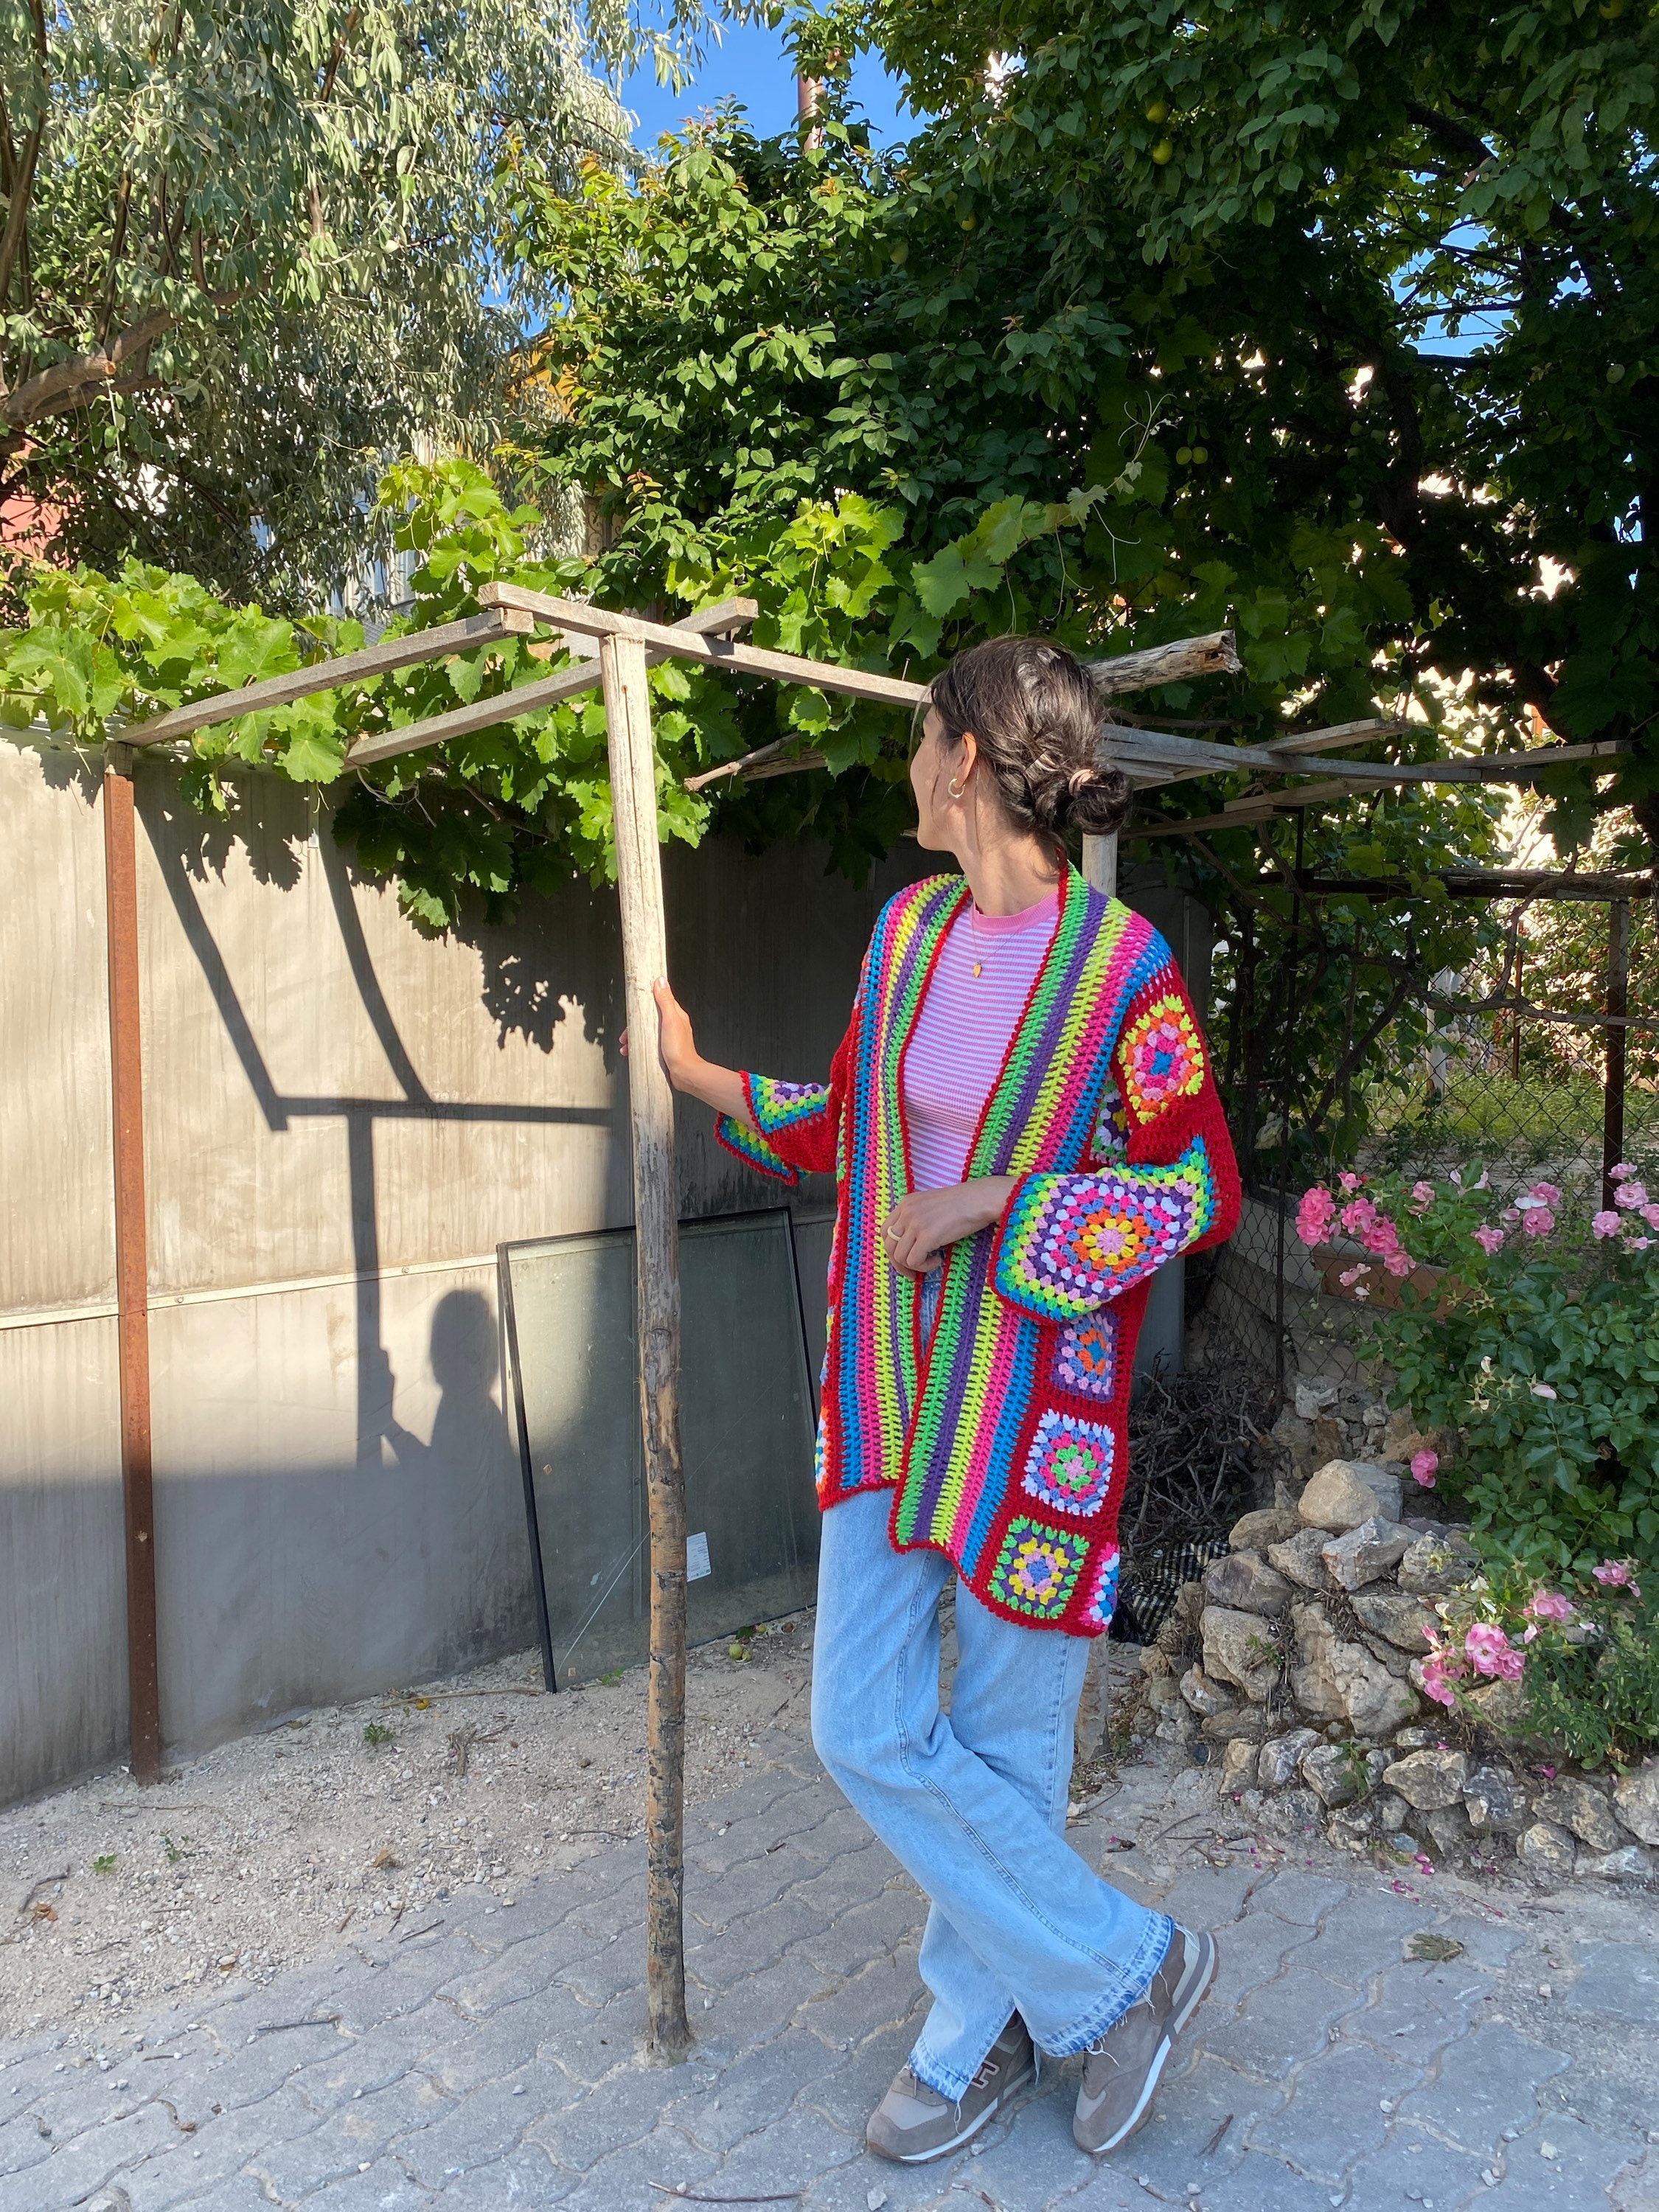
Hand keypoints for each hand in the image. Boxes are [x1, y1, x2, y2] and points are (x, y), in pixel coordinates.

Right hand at [621, 977, 699, 1089]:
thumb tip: (661, 981)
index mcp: (675, 1016)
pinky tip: (632, 1052)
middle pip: (649, 1019)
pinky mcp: (663, 1050)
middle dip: (635, 1024)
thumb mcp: (670, 1021)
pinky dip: (638, 1047)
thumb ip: (666, 1001)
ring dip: (634, 1038)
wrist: (684, 1074)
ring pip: (647, 1033)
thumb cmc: (680, 1050)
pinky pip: (647, 1044)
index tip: (635, 1002)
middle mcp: (672, 1026)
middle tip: (626, 1033)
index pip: (659, 1002)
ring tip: (626, 1045)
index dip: (645, 1002)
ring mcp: (667, 1039)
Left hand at [882, 1177, 1015, 1274]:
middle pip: (889, 1246)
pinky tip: (938, 1261)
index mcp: (906, 1203)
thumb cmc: (962, 1203)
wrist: (980, 1199)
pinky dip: (924, 1267)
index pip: (885, 1231)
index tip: (904, 1258)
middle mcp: (907, 1212)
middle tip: (913, 1272)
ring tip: (932, 1262)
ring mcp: (916, 1223)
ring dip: (915, 1266)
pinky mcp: (927, 1236)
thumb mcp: (931, 1205)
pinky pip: (914, 1261)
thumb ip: (916, 1218)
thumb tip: (910, 1244)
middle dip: (899, 1264)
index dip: (892, 1249)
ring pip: (900, 1257)